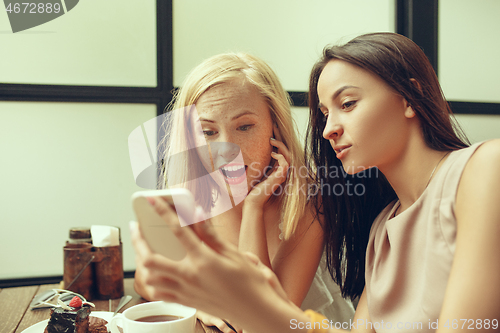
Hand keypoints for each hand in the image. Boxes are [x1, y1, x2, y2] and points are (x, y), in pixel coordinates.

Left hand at [130, 196, 298, 329]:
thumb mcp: (234, 254)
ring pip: (150, 279)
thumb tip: (198, 215)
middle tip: (137, 227)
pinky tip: (156, 273)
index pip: (178, 231)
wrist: (255, 311)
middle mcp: (190, 277)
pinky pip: (160, 294)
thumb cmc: (249, 282)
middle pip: (151, 259)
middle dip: (138, 241)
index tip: (152, 201)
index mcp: (203, 261)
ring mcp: (186, 292)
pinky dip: (152, 282)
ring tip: (144, 249)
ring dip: (143, 262)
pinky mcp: (187, 302)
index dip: (163, 213)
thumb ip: (212, 235)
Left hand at [245, 137, 290, 206]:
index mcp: (277, 168)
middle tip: (274, 127)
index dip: (277, 139)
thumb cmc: (252, 187)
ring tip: (271, 139)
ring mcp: (282, 174)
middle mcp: (282, 170)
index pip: (280, 150)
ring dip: (280, 145)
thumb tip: (249, 149)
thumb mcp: (255, 170)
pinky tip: (272, 153)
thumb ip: (258, 161)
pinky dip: (280, 156)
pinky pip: (286, 163)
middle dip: (280, 138)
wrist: (253, 200)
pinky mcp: (281, 177)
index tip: (271, 130)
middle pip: (286, 150)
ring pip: (288, 155)